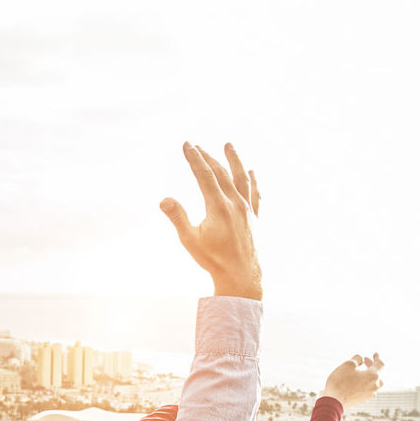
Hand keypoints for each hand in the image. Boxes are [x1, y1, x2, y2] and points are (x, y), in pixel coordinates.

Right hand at [160, 142, 262, 299]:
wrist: (242, 276)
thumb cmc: (214, 260)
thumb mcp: (190, 240)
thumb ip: (178, 217)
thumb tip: (164, 199)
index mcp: (218, 206)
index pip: (204, 175)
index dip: (194, 158)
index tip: (186, 144)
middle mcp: (235, 203)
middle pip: (221, 173)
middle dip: (207, 157)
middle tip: (196, 146)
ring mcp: (247, 209)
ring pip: (241, 178)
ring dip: (234, 160)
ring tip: (228, 145)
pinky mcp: (254, 218)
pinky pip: (255, 193)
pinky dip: (252, 181)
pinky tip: (251, 172)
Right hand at [323, 353, 384, 408]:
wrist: (334, 401)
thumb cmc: (340, 382)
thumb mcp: (347, 364)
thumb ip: (357, 359)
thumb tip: (361, 359)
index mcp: (373, 376)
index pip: (380, 364)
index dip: (377, 357)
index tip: (375, 353)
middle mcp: (375, 386)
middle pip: (378, 374)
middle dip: (372, 366)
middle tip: (364, 361)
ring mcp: (370, 394)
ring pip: (375, 383)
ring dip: (370, 376)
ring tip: (362, 372)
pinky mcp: (364, 400)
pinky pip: (369, 390)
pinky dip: (366, 384)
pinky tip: (358, 383)